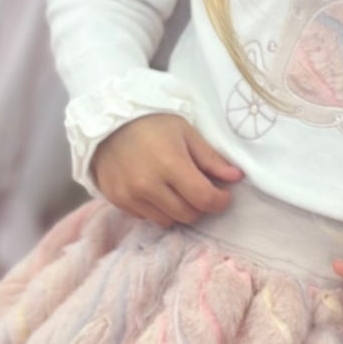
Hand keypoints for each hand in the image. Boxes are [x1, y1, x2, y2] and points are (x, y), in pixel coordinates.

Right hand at [92, 113, 242, 226]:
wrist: (106, 122)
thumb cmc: (151, 123)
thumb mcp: (186, 132)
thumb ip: (210, 158)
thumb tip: (236, 177)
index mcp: (170, 164)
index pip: (204, 199)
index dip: (220, 201)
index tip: (223, 195)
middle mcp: (149, 185)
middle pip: (188, 215)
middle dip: (200, 206)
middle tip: (200, 191)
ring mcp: (130, 196)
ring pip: (167, 221)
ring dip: (178, 211)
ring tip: (177, 192)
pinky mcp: (117, 201)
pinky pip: (146, 218)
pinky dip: (157, 210)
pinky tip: (156, 191)